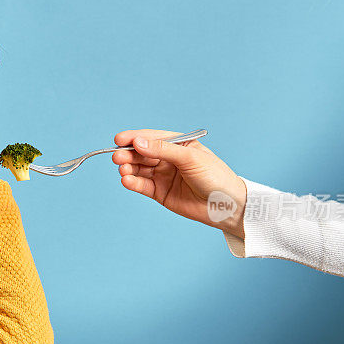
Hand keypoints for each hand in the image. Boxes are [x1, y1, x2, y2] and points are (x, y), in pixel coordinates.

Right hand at [112, 129, 247, 238]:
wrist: (226, 205)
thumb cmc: (214, 176)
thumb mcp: (189, 158)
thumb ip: (162, 150)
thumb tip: (138, 142)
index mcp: (177, 144)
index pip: (151, 138)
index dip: (134, 138)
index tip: (119, 139)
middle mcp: (167, 159)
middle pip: (141, 153)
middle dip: (128, 154)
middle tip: (118, 157)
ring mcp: (163, 176)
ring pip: (139, 169)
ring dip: (128, 168)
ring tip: (123, 170)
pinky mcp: (160, 193)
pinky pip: (142, 185)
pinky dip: (132, 182)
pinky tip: (126, 180)